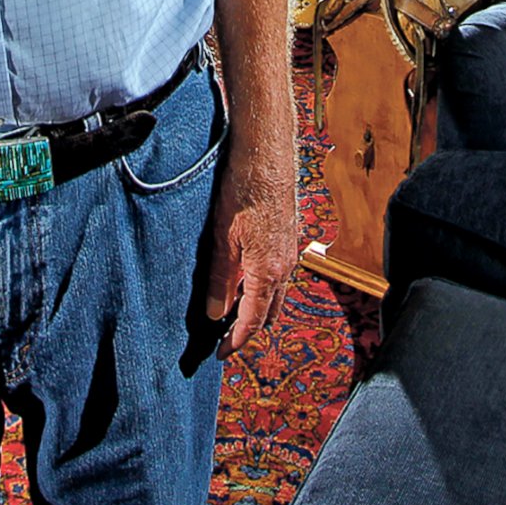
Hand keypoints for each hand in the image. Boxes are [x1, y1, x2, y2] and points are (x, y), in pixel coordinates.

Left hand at [202, 142, 298, 357]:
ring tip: (231, 313)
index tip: (221, 355)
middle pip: (269, 311)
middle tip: (225, 339)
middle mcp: (285, 264)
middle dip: (249, 329)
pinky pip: (277, 273)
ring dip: (257, 307)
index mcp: (268, 270)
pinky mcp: (288, 234)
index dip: (237, 341)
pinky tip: (243, 279)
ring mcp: (290, 249)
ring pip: (275, 292)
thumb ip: (220, 279)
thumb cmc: (243, 188)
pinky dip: (262, 286)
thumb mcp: (222, 237)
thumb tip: (215, 314)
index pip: (254, 319)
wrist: (267, 149)